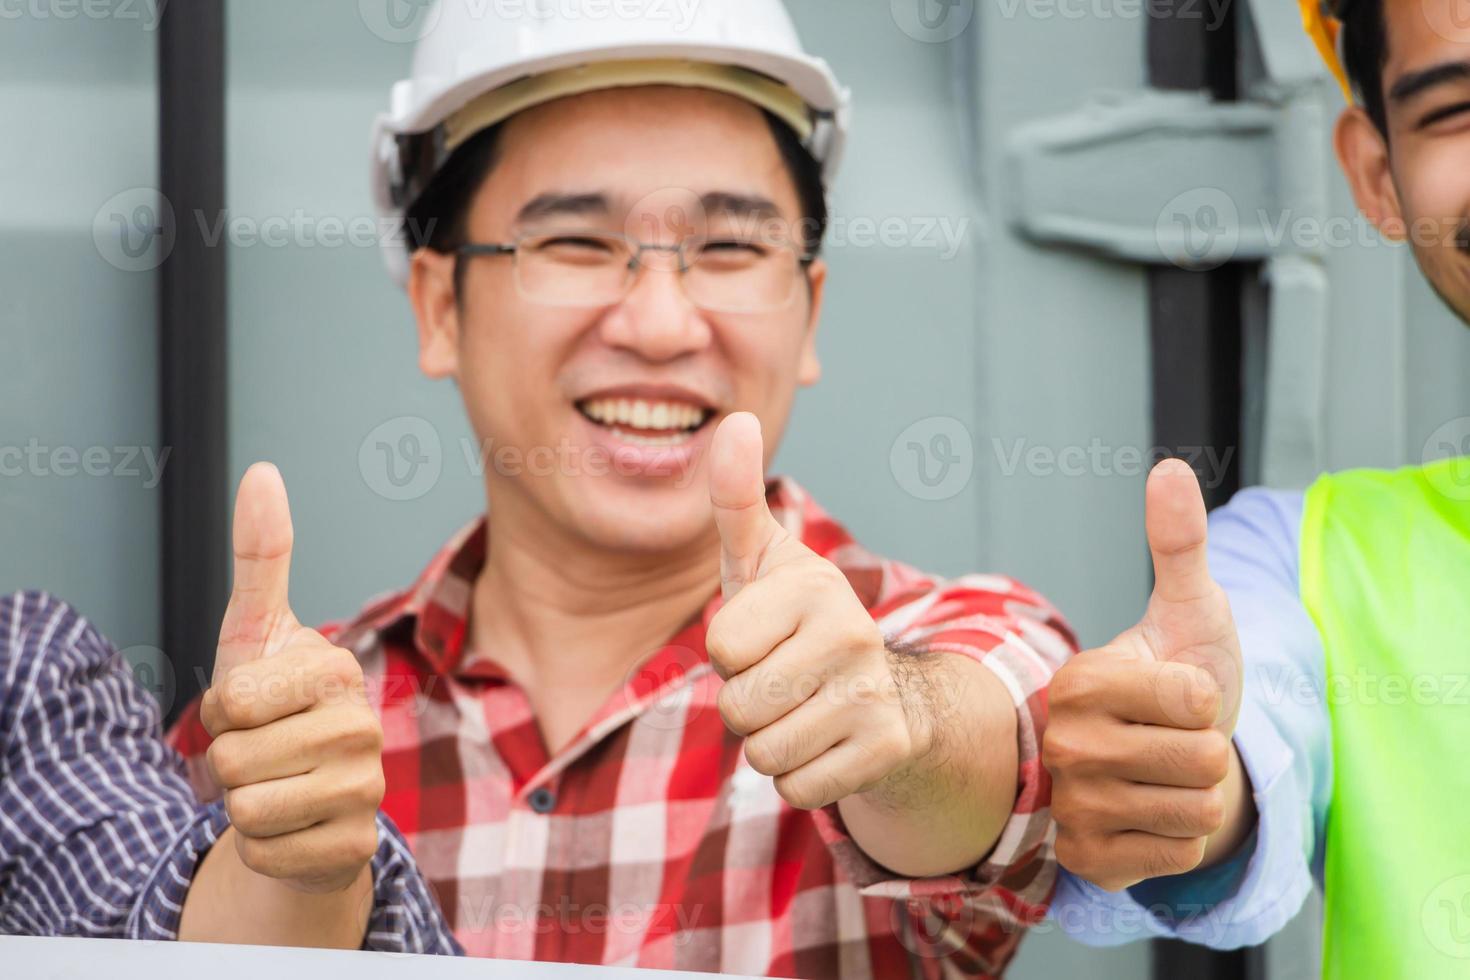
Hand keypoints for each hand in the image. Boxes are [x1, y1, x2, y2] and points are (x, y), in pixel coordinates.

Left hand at [202, 463, 385, 894]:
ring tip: (275, 787)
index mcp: (338, 671)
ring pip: (247, 810)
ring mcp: (368, 790)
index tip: (249, 708)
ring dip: (241, 806)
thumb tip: (262, 471)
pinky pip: (265, 853)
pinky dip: (261, 848)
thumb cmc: (273, 708)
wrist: (307, 796)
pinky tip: (292, 826)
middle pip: (234, 759)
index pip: (230, 702)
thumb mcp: (256, 633)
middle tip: (262, 753)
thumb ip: (260, 554)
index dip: (219, 711)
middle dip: (228, 763)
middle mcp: (364, 728)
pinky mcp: (357, 848)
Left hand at [705, 413, 927, 810]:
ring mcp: (874, 696)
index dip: (729, 653)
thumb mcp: (762, 562)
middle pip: (739, 708)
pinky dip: (801, 777)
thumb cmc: (796, 620)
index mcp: (813, 586)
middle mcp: (852, 636)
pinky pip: (797, 790)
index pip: (720, 650)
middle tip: (784, 678)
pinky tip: (827, 742)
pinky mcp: (886, 750)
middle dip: (747, 704)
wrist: (884, 689)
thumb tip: (735, 421)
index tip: (763, 636)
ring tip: (803, 708)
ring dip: (771, 743)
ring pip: (764, 755)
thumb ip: (736, 498)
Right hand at [1043, 460, 1247, 890]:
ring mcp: (1070, 804)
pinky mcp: (1085, 859)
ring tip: (1164, 776)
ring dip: (1198, 796)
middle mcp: (1061, 743)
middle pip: (1200, 762)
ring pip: (1195, 811)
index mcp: (1078, 679)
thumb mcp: (1189, 610)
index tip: (1174, 691)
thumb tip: (1170, 468)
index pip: (1193, 699)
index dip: (1205, 696)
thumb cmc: (1182, 677)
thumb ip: (1178, 543)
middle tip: (1173, 739)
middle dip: (1208, 752)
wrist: (1168, 760)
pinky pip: (1180, 855)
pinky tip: (1151, 815)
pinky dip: (1182, 839)